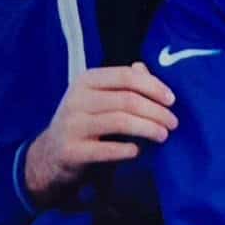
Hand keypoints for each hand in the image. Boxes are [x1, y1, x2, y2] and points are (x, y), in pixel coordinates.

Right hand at [24, 63, 176, 205]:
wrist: (51, 156)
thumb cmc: (84, 123)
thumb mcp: (99, 99)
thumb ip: (122, 84)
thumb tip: (144, 68)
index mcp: (86, 81)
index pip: (125, 76)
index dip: (152, 86)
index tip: (172, 100)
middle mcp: (77, 99)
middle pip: (126, 100)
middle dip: (155, 111)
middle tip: (173, 123)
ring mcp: (72, 125)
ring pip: (119, 122)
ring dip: (147, 128)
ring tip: (163, 135)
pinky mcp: (71, 151)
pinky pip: (105, 150)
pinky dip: (126, 150)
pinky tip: (138, 151)